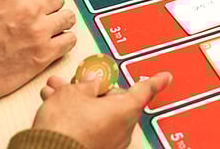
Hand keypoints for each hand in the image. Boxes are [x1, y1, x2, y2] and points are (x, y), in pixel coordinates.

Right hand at [0, 0, 76, 111]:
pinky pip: (70, 40)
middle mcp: (29, 8)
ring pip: (68, 17)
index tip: (36, 2)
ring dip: (60, 23)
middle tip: (43, 18)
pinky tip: (53, 46)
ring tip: (49, 32)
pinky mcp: (45, 54)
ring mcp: (40, 31)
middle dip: (51, 7)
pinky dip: (64, 42)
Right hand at [32, 72, 172, 148]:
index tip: (165, 77)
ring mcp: (109, 143)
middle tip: (77, 80)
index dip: (154, 80)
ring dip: (78, 102)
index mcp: (125, 109)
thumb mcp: (73, 92)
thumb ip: (86, 83)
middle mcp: (122, 129)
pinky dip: (75, 118)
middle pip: (114, 101)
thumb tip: (91, 83)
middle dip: (93, 89)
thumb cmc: (65, 126)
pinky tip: (55, 107)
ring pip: (96, 114)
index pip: (144, 90)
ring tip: (56, 91)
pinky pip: (88, 128)